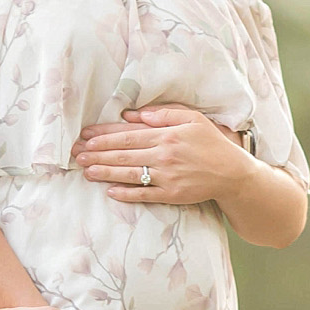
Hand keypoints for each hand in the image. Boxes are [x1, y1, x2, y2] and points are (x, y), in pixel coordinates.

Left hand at [72, 105, 247, 207]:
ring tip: (86, 171)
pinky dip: (127, 194)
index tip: (86, 138)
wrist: (233, 173)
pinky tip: (110, 192)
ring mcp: (167, 177)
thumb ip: (163, 114)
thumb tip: (133, 115)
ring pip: (130, 175)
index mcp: (166, 135)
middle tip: (77, 155)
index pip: (128, 136)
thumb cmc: (212, 143)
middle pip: (124, 155)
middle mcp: (164, 156)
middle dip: (98, 155)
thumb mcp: (192, 119)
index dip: (105, 137)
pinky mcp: (172, 195)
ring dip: (106, 173)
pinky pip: (145, 195)